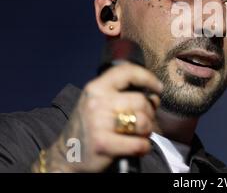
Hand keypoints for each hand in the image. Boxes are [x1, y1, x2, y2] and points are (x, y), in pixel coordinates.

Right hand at [32, 63, 161, 171]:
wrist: (66, 155)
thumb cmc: (90, 127)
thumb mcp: (100, 103)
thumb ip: (123, 95)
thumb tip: (153, 97)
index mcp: (96, 88)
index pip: (127, 72)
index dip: (148, 78)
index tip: (158, 88)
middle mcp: (97, 102)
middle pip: (141, 101)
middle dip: (150, 114)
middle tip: (144, 122)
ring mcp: (99, 123)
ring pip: (142, 122)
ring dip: (147, 131)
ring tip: (138, 135)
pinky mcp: (103, 144)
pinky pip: (139, 144)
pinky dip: (143, 147)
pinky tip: (138, 147)